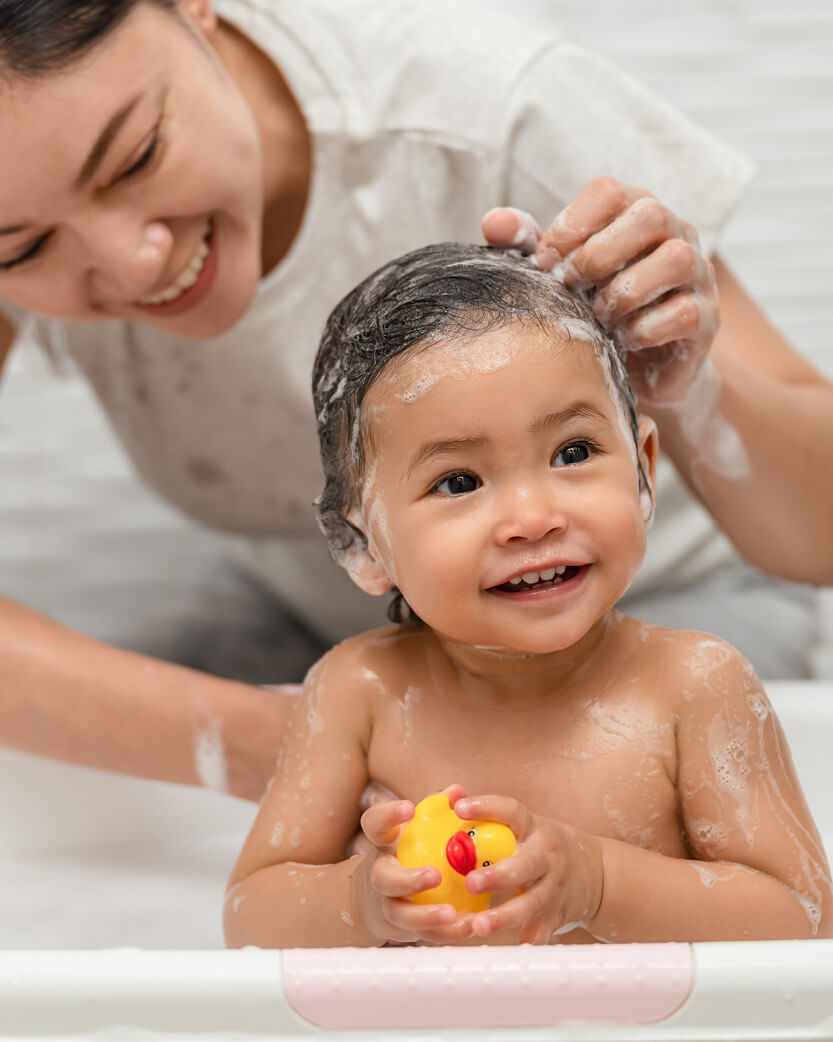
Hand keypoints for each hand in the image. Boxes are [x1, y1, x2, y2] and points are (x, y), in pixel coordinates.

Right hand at [351, 784, 475, 944]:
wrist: (378, 896)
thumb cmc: (407, 851)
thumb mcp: (415, 829)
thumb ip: (436, 809)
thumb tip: (457, 790)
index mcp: (383, 844)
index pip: (375, 824)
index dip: (389, 815)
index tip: (410, 807)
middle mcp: (381, 874)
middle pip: (385, 879)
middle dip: (408, 879)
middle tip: (435, 875)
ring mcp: (389, 905)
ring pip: (402, 915)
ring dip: (427, 916)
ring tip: (451, 912)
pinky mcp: (404, 929)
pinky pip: (425, 935)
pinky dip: (447, 933)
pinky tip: (469, 926)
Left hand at [454, 794, 602, 944]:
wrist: (593, 873)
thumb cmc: (539, 845)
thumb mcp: (523, 824)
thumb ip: (488, 813)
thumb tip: (449, 794)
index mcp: (533, 828)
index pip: (511, 811)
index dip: (486, 807)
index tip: (459, 808)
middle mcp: (547, 855)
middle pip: (526, 865)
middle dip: (498, 875)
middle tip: (470, 882)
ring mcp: (555, 887)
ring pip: (531, 903)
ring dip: (504, 915)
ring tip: (478, 925)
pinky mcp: (558, 914)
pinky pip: (543, 930)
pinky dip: (528, 940)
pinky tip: (511, 948)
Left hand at [482, 177, 719, 403]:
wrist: (640, 369)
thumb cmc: (597, 310)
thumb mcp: (560, 275)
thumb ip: (528, 245)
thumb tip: (492, 222)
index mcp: (635, 212)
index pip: (609, 191)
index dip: (573, 224)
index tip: (545, 262)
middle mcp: (675, 233)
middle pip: (650, 214)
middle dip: (599, 253)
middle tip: (571, 287)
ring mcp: (697, 275)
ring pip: (675, 260)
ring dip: (625, 291)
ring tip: (599, 315)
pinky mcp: (706, 320)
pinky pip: (683, 313)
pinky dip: (644, 329)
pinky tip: (622, 341)